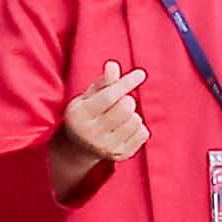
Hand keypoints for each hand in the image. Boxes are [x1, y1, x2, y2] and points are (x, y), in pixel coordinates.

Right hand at [56, 61, 147, 195]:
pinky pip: (143, 133)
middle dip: (127, 100)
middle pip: (126, 107)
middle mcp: (91, 134)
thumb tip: (113, 65)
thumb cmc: (86, 114)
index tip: (140, 73)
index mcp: (79, 115)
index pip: (108, 96)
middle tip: (118, 102)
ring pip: (136, 120)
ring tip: (118, 117)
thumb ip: (103, 82)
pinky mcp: (120, 156)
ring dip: (132, 114)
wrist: (78, 148)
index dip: (126, 83)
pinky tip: (124, 128)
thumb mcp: (88, 97)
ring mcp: (107, 147)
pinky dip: (138, 127)